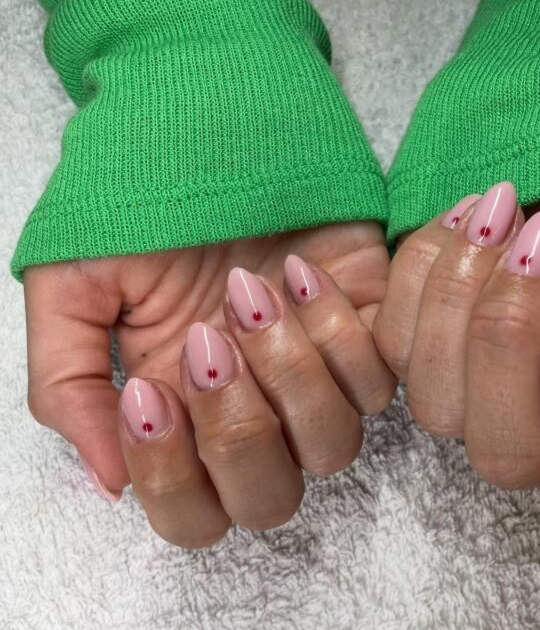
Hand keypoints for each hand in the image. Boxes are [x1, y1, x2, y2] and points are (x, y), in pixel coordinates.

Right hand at [24, 221, 394, 546]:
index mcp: (178, 414)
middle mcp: (251, 409)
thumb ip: (68, 385)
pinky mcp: (370, 330)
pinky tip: (302, 268)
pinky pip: (381, 381)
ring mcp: (313, 375)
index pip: (191, 514)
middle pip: (270, 500)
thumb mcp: (69, 283)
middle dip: (237, 430)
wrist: (208, 116)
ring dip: (289, 373)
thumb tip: (112, 482)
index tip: (147, 388)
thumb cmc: (137, 197)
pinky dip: (340, 331)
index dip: (172, 478)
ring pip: (332, 446)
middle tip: (208, 340)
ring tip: (252, 289)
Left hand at [373, 180, 539, 527]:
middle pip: (505, 454)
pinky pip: (393, 339)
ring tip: (512, 215)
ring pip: (438, 405)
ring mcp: (466, 400)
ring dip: (471, 293)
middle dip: (521, 334)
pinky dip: (431, 264)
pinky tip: (472, 217)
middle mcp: (536, 436)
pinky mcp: (411, 350)